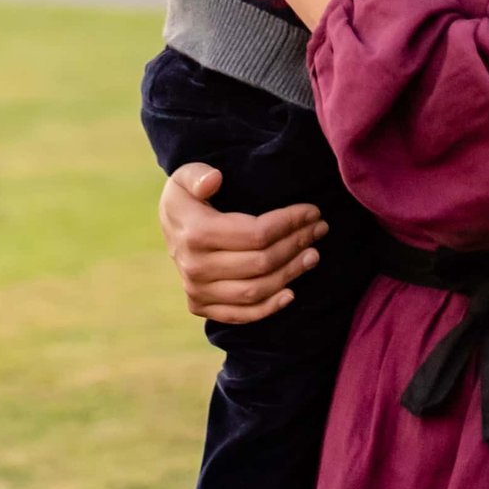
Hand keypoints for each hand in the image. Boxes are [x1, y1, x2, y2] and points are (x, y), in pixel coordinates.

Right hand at [158, 161, 325, 323]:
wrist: (169, 227)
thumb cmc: (186, 196)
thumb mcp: (185, 175)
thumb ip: (198, 174)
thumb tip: (214, 180)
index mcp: (196, 233)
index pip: (256, 233)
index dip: (289, 223)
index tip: (312, 212)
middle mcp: (195, 266)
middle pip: (261, 262)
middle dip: (296, 244)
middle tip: (319, 230)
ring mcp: (197, 290)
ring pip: (256, 290)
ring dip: (290, 274)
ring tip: (313, 255)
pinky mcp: (200, 306)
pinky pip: (240, 315)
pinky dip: (268, 308)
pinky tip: (291, 293)